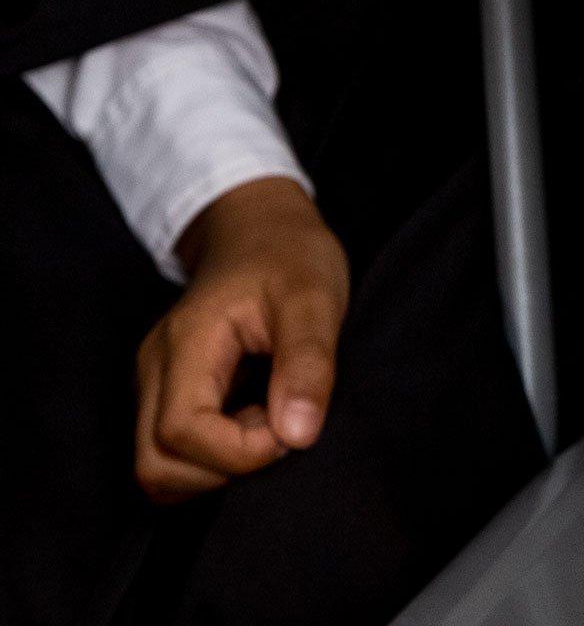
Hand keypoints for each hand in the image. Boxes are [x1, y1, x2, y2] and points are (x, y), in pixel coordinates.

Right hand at [133, 178, 349, 502]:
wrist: (262, 228)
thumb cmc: (291, 256)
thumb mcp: (315, 297)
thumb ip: (308, 363)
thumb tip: (298, 436)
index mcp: (185, 342)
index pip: (180, 432)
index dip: (237, 451)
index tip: (291, 427)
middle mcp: (155, 368)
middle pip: (155, 464)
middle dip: (222, 469)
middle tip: (277, 425)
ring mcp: (154, 382)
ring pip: (156, 468)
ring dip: (214, 468)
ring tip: (265, 419)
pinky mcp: (166, 392)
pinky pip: (170, 452)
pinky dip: (208, 459)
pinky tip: (251, 421)